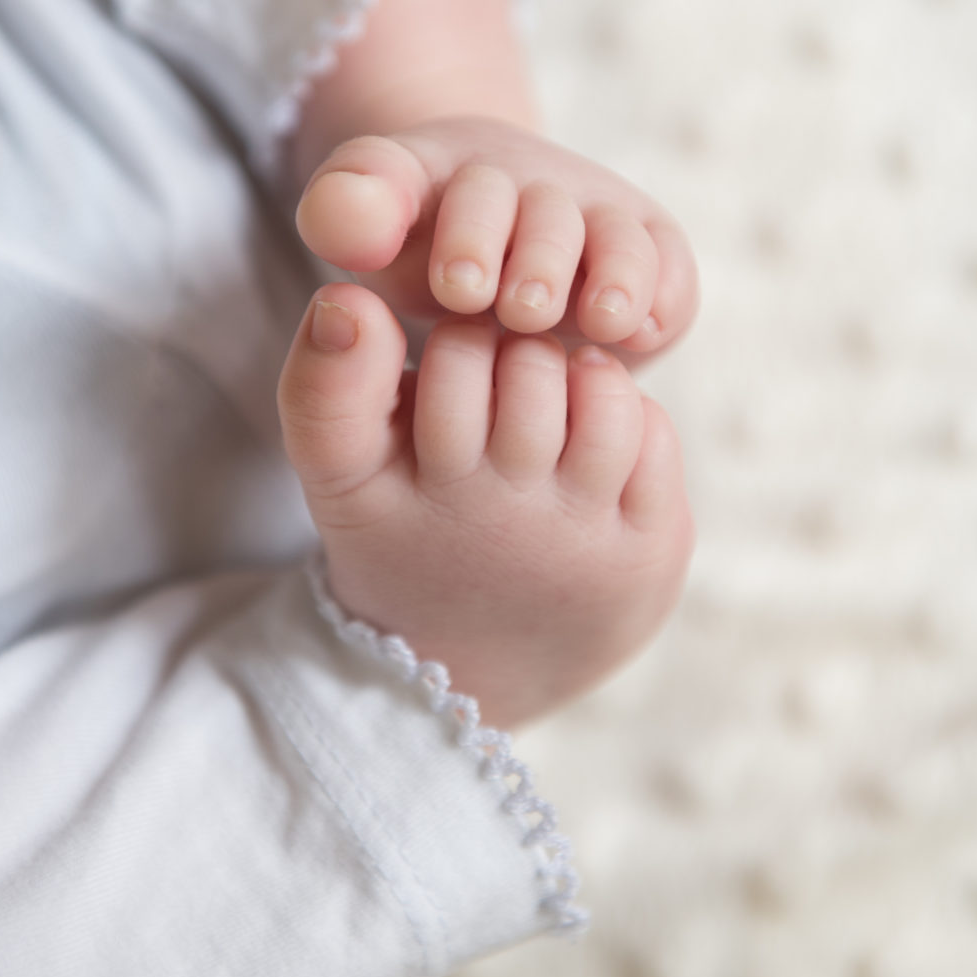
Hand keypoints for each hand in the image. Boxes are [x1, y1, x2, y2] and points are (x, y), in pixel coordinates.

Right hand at [278, 282, 693, 729]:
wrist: (474, 676)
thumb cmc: (404, 543)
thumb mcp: (338, 478)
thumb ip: (325, 385)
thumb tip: (348, 300)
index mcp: (412, 494)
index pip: (455, 355)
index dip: (456, 345)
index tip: (447, 379)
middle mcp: (498, 519)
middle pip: (530, 363)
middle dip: (515, 355)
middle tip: (501, 386)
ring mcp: (580, 540)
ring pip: (601, 391)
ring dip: (575, 378)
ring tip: (549, 402)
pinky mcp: (648, 554)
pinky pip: (651, 433)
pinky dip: (623, 417)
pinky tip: (587, 444)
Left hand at [295, 115, 697, 357]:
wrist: (486, 248)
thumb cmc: (412, 245)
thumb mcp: (362, 225)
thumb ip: (345, 212)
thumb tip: (361, 231)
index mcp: (458, 171)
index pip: (464, 184)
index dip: (470, 232)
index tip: (457, 288)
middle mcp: (535, 186)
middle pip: (548, 215)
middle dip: (538, 262)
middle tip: (521, 311)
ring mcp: (598, 218)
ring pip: (619, 238)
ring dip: (612, 276)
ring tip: (598, 321)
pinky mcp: (648, 257)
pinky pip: (670, 269)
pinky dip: (662, 296)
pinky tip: (641, 333)